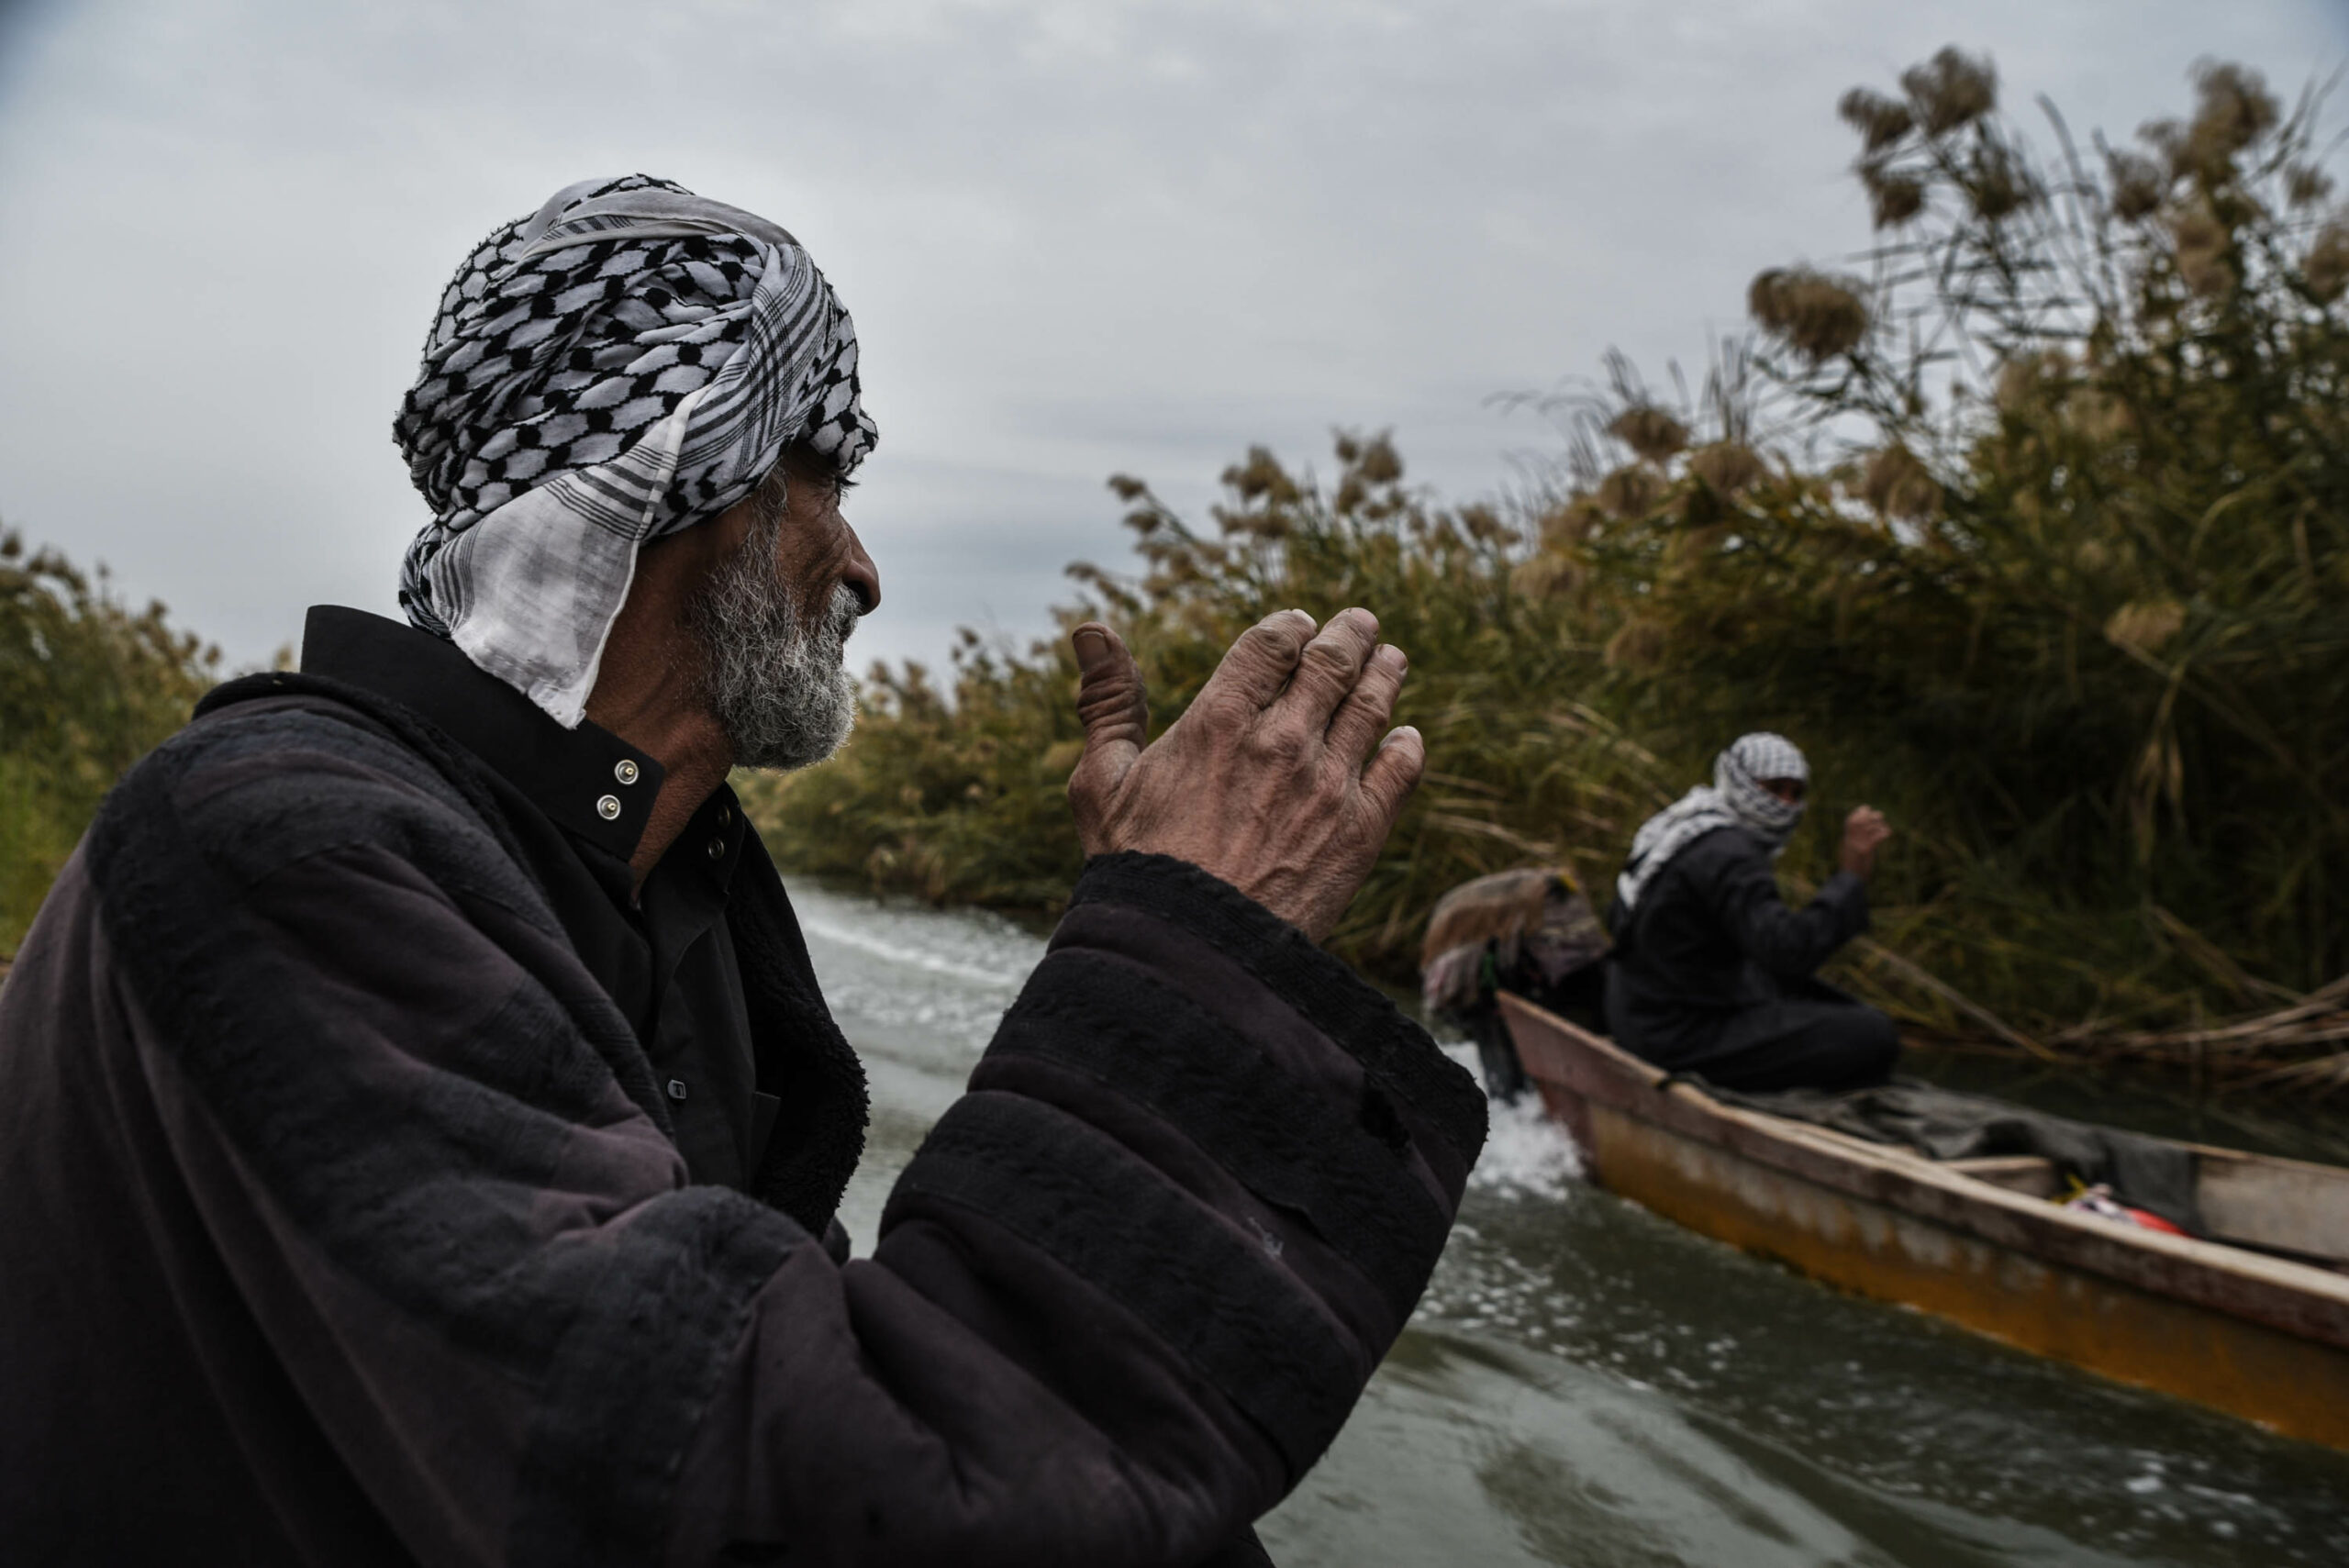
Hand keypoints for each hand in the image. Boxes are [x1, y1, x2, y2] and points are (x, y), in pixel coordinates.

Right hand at [1066, 609, 1423, 940]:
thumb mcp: (1101, 782)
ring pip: (1372, 707)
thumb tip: (1090, 631)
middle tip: (1358, 625)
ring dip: (1385, 674)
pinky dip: (1407, 745)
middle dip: (1349, 635)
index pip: (1272, 643)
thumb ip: (1107, 702)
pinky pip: (1400, 770)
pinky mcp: (1360, 831)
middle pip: (1332, 663)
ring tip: (1390, 659)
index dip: (1289, 627)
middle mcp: (1282, 741)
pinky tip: (1405, 738)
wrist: (1192, 952)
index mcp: (1220, 720)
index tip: (1296, 625)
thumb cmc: (1136, 869)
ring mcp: (1328, 784)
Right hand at [1840, 806, 1890, 878]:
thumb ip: (1853, 841)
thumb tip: (1860, 832)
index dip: (1859, 812)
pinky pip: (1876, 837)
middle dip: (1871, 816)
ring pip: (1869, 827)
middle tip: (1880, 816)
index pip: (1851, 820)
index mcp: (1847, 839)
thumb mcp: (1850, 852)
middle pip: (1860, 821)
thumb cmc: (1852, 868)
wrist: (1851, 880)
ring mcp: (1858, 844)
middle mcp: (1851, 840)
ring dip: (1880, 825)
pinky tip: (1888, 834)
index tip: (1866, 808)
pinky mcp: (1866, 850)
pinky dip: (1884, 833)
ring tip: (1885, 828)